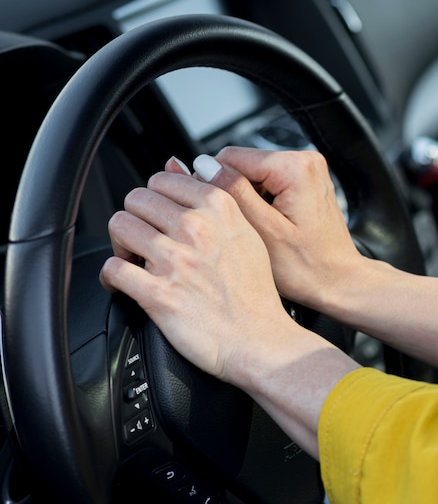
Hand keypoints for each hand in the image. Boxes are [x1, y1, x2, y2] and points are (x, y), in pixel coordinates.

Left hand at [99, 160, 291, 387]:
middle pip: (136, 199)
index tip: (160, 217)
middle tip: (145, 239)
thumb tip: (174, 164)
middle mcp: (196, 228)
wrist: (260, 339)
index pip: (161, 179)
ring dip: (122, 244)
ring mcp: (176, 260)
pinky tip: (124, 283)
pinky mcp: (158, 294)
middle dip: (137, 218)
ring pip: (120, 227)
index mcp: (218, 207)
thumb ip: (210, 195)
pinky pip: (113, 269)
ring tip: (134, 260)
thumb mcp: (246, 231)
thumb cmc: (254, 291)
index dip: (156, 199)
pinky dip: (112, 277)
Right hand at [205, 147, 366, 308]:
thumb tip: (205, 165)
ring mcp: (308, 170)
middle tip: (237, 226)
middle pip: (244, 163)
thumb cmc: (308, 267)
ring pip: (254, 173)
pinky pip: (270, 182)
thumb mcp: (263, 231)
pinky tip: (266, 225)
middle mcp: (305, 160)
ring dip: (247, 198)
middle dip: (233, 192)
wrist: (339, 281)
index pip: (231, 157)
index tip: (211, 211)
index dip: (213, 184)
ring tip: (255, 229)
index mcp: (295, 167)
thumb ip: (233, 193)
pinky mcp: (306, 181)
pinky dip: (261, 201)